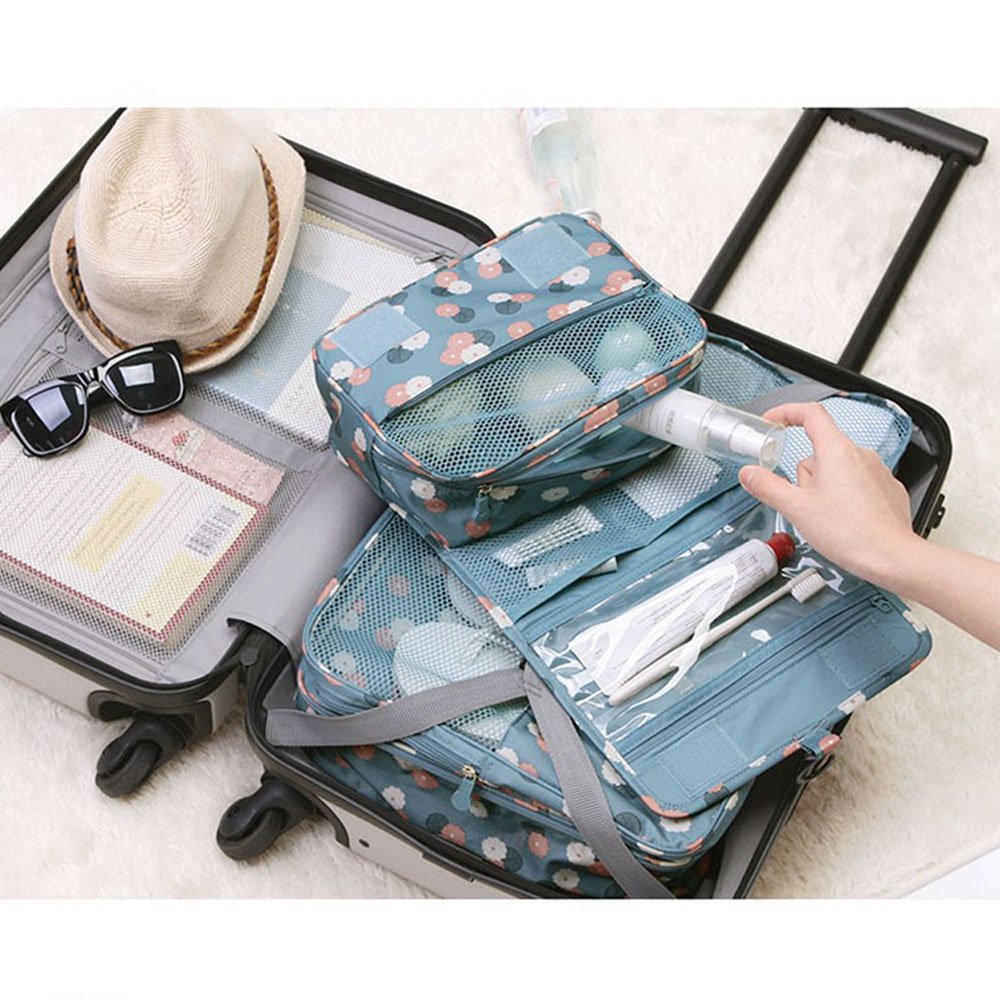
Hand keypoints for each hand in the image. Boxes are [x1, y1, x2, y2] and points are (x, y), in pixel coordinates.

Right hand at [737, 402, 916, 585]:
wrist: (891, 556)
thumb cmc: (850, 532)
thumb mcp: (796, 509)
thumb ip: (768, 487)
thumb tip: (749, 474)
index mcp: (836, 451)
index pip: (810, 414)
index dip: (787, 412)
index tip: (773, 420)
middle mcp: (860, 454)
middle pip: (819, 451)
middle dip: (806, 474)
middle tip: (804, 503)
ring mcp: (877, 470)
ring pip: (837, 469)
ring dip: (825, 486)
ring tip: (827, 516)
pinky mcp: (886, 489)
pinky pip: (856, 482)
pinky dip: (845, 496)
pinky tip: (844, 520)